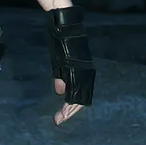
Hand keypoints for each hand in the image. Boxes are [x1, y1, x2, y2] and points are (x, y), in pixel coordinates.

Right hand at [47, 5, 94, 125]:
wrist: (63, 24)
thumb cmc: (61, 41)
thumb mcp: (60, 62)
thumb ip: (61, 77)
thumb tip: (61, 92)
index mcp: (82, 72)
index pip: (79, 93)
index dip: (71, 107)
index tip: (60, 116)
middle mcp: (85, 72)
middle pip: (81, 97)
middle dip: (71, 111)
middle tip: (59, 120)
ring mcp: (82, 69)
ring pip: (79, 95)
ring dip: (70, 108)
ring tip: (62, 117)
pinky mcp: (77, 66)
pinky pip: (76, 87)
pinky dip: (71, 99)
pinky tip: (65, 106)